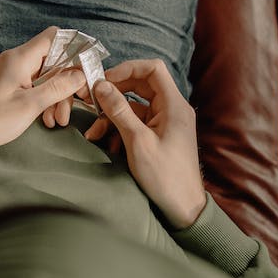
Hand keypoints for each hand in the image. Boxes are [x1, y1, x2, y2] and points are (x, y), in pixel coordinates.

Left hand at [0, 27, 87, 155]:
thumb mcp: (29, 106)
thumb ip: (57, 88)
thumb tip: (81, 74)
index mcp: (20, 58)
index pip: (54, 37)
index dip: (75, 48)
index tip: (88, 68)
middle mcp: (17, 61)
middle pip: (54, 60)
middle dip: (68, 82)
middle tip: (78, 104)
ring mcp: (12, 73)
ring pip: (46, 77)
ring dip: (57, 96)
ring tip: (58, 121)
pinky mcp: (9, 86)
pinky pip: (34, 87)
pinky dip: (44, 100)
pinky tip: (47, 119)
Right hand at [84, 59, 206, 228]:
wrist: (184, 209)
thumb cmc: (166, 177)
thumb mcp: (137, 141)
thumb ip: (119, 111)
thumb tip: (101, 86)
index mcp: (174, 105)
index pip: (153, 69)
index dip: (128, 68)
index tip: (105, 79)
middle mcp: (172, 109)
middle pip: (141, 85)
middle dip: (115, 93)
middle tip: (94, 100)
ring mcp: (166, 122)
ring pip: (135, 107)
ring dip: (113, 117)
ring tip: (94, 133)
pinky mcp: (159, 136)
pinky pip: (136, 123)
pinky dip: (120, 130)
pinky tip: (107, 145)